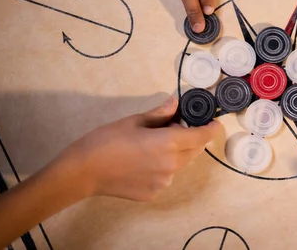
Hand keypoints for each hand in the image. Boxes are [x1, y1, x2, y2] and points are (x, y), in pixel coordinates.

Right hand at [61, 96, 220, 200]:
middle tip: (174, 127)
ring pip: (180, 164)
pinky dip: (162, 167)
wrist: (82, 172)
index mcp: (169, 143)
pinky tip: (142, 161)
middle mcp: (171, 165)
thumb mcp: (134, 121)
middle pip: (194, 150)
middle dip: (192, 138)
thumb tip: (175, 103)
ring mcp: (163, 182)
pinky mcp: (153, 193)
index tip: (215, 123)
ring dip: (175, 153)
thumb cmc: (106, 141)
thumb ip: (160, 114)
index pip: (202, 136)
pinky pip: (166, 176)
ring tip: (152, 145)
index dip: (211, 128)